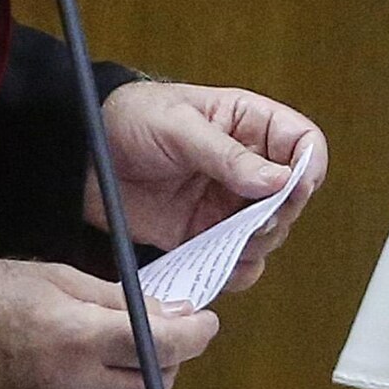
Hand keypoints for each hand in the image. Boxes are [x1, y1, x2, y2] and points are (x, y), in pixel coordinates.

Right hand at [0, 258, 219, 388]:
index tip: (203, 325)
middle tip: (156, 340)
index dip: (194, 335)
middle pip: (154, 387)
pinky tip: (76, 387)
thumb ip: (123, 300)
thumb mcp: (60, 280)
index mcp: (79, 339)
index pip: (162, 346)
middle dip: (166, 363)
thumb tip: (177, 312)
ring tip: (111, 364)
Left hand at [92, 81, 327, 292]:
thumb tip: (277, 180)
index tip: (291, 189)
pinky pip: (236, 260)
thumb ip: (227, 155)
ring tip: (227, 242)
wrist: (81, 154)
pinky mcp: (204, 233)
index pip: (304, 144)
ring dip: (256, 246)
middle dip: (278, 215)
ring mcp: (227, 203)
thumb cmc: (130, 118)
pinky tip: (217, 266)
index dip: (307, 168)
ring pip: (269, 234)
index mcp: (249, 124)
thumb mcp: (179, 126)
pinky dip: (233, 270)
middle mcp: (247, 166)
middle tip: (253, 223)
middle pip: (293, 197)